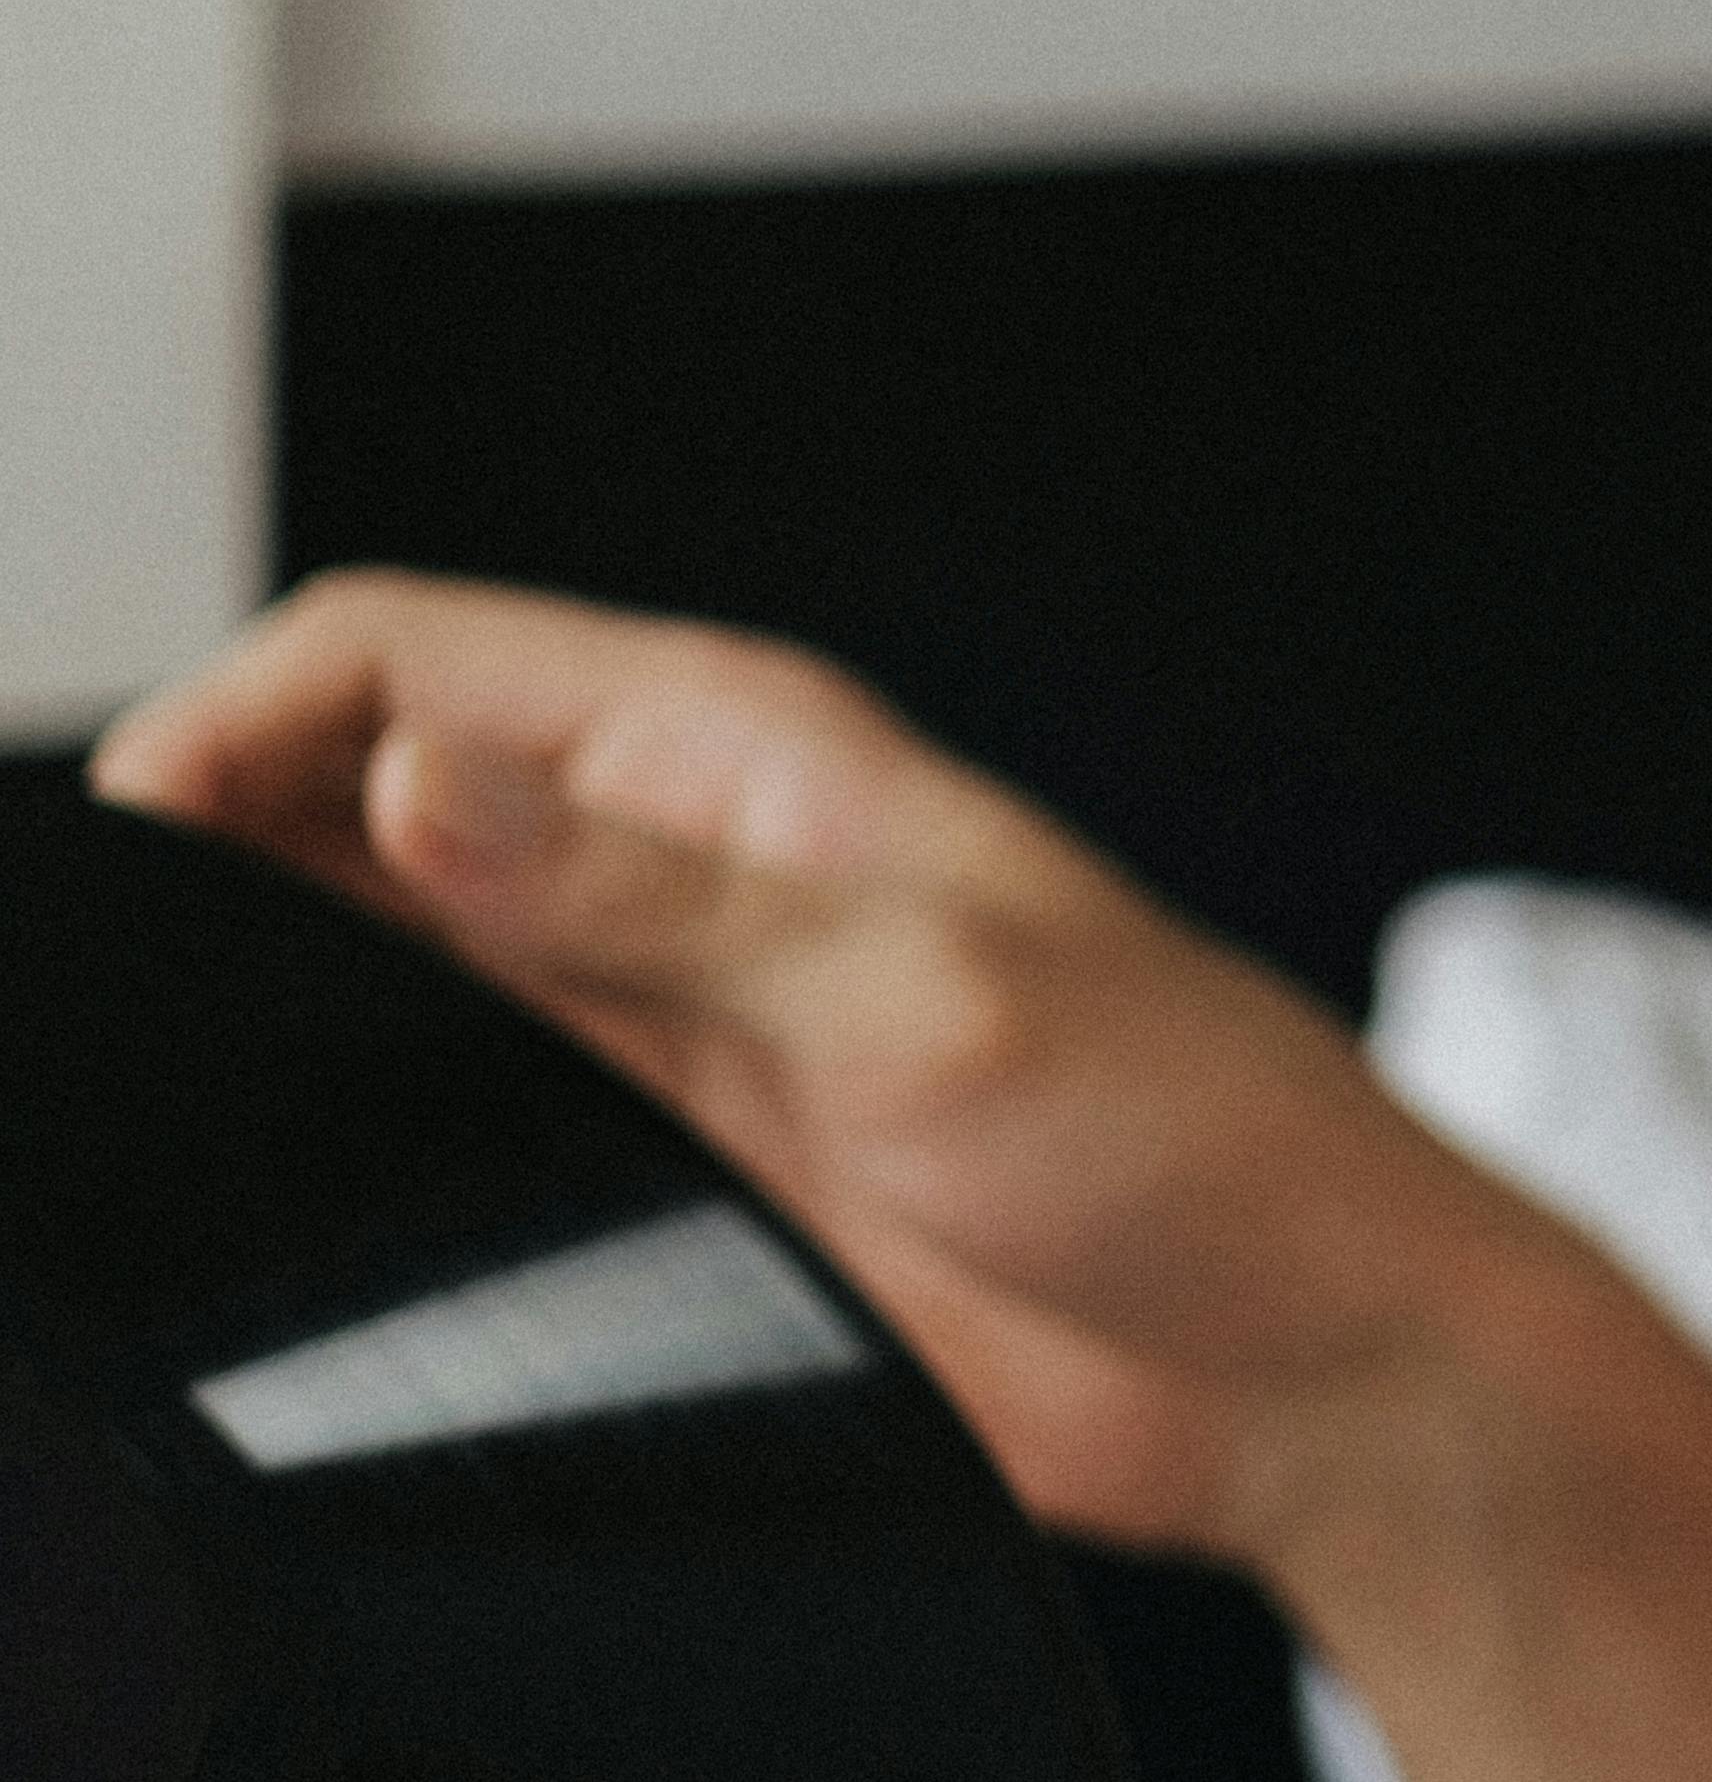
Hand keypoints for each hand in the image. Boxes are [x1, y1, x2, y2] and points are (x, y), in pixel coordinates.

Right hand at [92, 573, 1538, 1565]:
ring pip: (373, 943)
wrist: (1301, 1348)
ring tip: (139, 1037)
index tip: (124, 832)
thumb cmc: (1195, 1128)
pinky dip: (347, 1108)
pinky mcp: (669, 1161)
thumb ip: (653, 895)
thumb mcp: (919, 989)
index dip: (233, 715)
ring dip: (263, 970)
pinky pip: (451, 1100)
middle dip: (209, 830)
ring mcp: (661, 1016)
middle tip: (95, 952)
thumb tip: (418, 784)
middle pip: (354, 788)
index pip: (402, 653)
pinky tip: (285, 1159)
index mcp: (741, 745)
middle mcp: (679, 859)